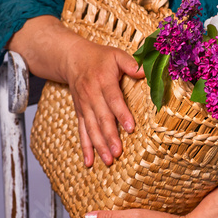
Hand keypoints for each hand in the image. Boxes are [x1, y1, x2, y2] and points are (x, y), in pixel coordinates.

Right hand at [64, 38, 143, 166]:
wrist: (72, 58)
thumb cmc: (99, 57)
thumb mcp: (116, 54)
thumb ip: (131, 63)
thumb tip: (145, 72)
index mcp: (102, 81)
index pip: (113, 100)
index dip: (122, 114)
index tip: (130, 128)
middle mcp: (91, 95)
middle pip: (101, 118)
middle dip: (110, 137)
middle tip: (118, 152)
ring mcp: (84, 106)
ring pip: (91, 128)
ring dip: (99, 146)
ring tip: (108, 161)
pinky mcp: (79, 113)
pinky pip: (81, 132)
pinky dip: (85, 148)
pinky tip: (89, 162)